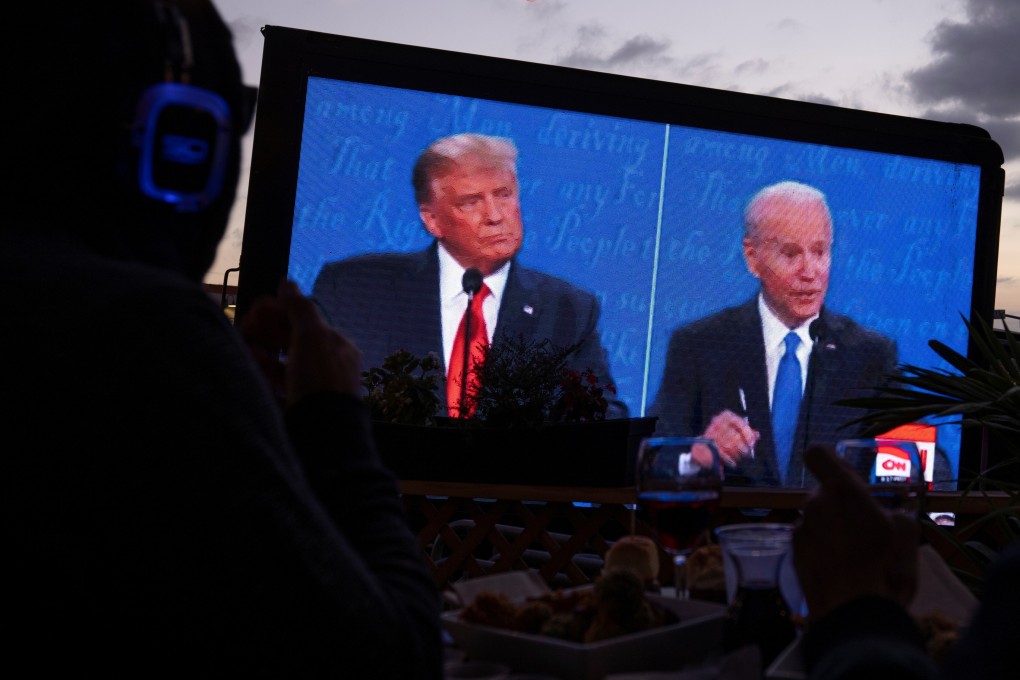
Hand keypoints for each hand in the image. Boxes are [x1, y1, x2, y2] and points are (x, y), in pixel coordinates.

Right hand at [239, 280, 362, 405]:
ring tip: (246, 347)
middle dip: (266, 329)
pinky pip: (276, 382)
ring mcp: (311, 386)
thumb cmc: (320, 380)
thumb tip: (287, 283)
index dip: (279, 311)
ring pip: (282, 361)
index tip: (255, 309)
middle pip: (291, 340)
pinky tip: (250, 366)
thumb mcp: (312, 337)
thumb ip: (299, 308)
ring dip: (262, 349)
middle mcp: (327, 365)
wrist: (322, 432)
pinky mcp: (296, 405)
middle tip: (245, 325)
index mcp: (336, 346)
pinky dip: (263, 371)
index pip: (304, 321)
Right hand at [701, 410, 758, 466]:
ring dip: (736, 454)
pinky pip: (721, 454)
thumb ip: (746, 432)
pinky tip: (733, 463)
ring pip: (728, 445)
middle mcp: (716, 422)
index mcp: (725, 417)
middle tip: (747, 453)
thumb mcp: (735, 431)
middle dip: (743, 446)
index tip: (751, 443)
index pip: (739, 423)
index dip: (747, 433)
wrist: (704, 446)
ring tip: (739, 457)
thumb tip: (757, 435)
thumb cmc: (723, 437)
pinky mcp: (706, 445)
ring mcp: (710, 433)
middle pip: (734, 436)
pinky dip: (729, 460)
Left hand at [792, 444, 918, 620]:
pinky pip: (810, 542)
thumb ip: (893, 512)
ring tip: (856, 556)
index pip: (818, 455)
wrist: (854, 613)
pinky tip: (841, 570)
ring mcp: (800, 530)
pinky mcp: (793, 555)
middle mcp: (813, 505)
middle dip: (840, 506)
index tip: (848, 480)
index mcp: (840, 491)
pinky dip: (822, 549)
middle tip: (865, 529)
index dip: (831, 462)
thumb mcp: (907, 533)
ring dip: (831, 529)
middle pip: (823, 494)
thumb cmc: (886, 567)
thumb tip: (887, 514)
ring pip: (817, 519)